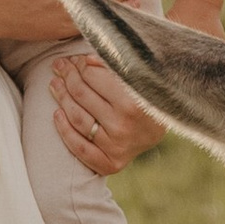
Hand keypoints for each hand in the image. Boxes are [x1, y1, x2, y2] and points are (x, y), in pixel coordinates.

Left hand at [51, 50, 161, 176]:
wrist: (169, 126)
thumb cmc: (151, 93)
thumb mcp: (139, 75)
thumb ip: (113, 66)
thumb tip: (84, 60)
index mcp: (133, 101)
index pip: (92, 77)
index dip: (80, 65)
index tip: (75, 59)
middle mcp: (123, 125)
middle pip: (81, 95)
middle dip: (68, 76)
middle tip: (60, 67)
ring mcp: (116, 146)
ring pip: (76, 118)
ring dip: (61, 98)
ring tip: (55, 85)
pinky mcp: (111, 164)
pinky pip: (79, 148)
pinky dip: (64, 131)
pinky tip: (57, 114)